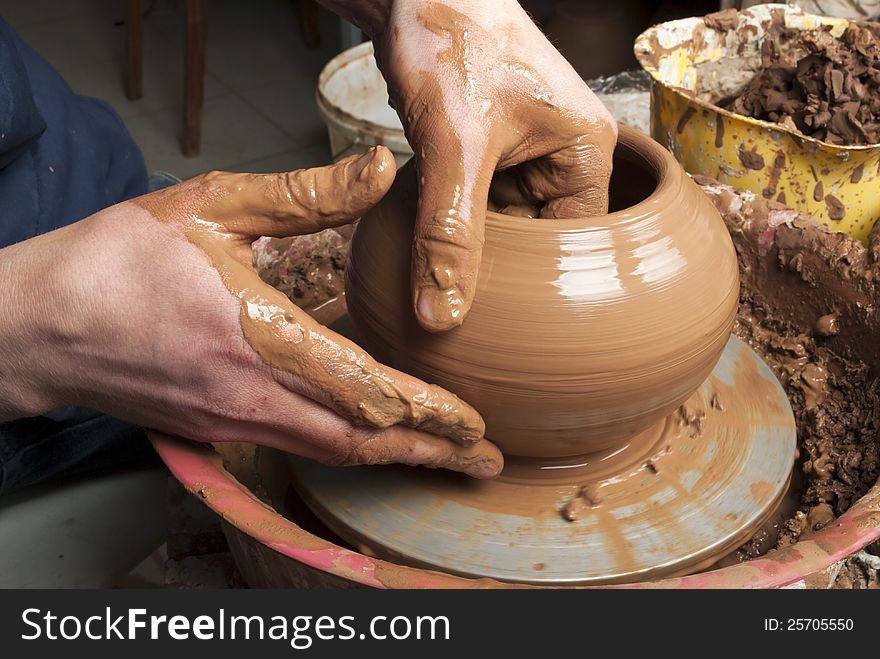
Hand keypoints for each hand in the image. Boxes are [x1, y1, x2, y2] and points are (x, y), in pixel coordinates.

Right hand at [1, 147, 501, 477]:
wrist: (40, 323)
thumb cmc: (118, 261)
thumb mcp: (212, 205)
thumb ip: (304, 195)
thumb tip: (380, 171)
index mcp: (259, 338)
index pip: (365, 389)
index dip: (427, 411)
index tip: (473, 422)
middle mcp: (253, 395)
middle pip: (360, 441)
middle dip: (427, 453)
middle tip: (479, 463)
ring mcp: (233, 420)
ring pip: (332, 452)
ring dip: (393, 457)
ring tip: (441, 458)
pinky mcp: (216, 427)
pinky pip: (298, 446)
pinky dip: (348, 449)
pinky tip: (369, 438)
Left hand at [373, 0, 617, 330]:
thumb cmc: (451, 39)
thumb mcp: (453, 147)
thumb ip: (448, 234)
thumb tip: (442, 314)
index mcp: (586, 152)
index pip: (574, 246)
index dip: (535, 285)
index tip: (495, 320)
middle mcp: (564, 155)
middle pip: (538, 240)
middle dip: (497, 265)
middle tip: (458, 303)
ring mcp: (525, 152)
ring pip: (502, 225)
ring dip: (469, 242)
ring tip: (438, 267)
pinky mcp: (489, 148)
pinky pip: (477, 203)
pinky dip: (451, 218)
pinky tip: (428, 232)